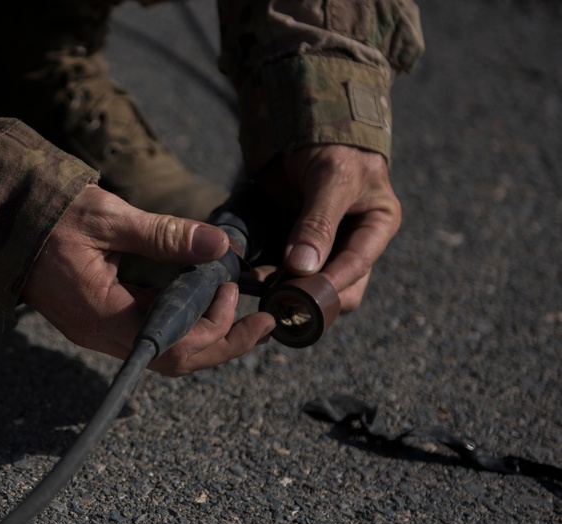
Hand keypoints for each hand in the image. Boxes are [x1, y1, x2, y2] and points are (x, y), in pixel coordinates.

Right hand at [21, 185, 275, 376]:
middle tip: (263, 321)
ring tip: (235, 302)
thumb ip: (165, 235)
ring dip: (204, 333)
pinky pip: (148, 333)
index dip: (215, 331)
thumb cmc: (49, 217)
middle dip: (222, 344)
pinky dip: (180, 320)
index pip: (172, 347)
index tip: (238, 294)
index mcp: (102, 315)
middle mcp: (100, 334)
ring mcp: (98, 330)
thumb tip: (220, 247)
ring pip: (162, 351)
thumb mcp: (108, 219)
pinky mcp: (99, 319)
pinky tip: (201, 297)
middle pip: (173, 360)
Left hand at [259, 145, 401, 312]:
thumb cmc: (332, 144)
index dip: (331, 286)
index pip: (357, 266)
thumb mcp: (332, 178)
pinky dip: (267, 277)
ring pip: (309, 284)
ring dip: (285, 290)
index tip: (304, 299)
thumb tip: (303, 268)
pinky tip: (250, 278)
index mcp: (376, 226)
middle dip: (310, 296)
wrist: (304, 121)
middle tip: (280, 299)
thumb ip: (319, 223)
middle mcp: (353, 241)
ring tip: (261, 292)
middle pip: (338, 286)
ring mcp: (324, 246)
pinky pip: (283, 270)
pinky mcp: (295, 245)